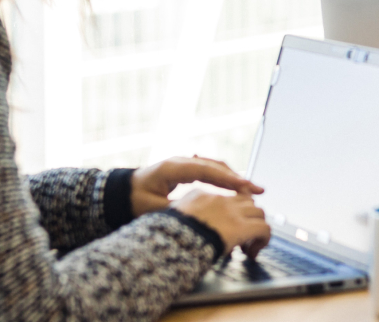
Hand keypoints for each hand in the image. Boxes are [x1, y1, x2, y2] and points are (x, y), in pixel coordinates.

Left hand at [131, 156, 263, 217]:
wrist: (121, 193)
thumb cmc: (134, 201)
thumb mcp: (153, 209)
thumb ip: (177, 210)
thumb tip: (201, 216)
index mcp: (173, 168)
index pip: (206, 170)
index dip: (228, 179)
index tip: (246, 187)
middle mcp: (181, 161)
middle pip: (215, 166)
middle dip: (238, 178)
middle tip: (258, 190)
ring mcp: (184, 163)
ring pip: (215, 167)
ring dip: (234, 178)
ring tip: (252, 190)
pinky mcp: (186, 170)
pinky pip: (210, 171)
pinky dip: (225, 179)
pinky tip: (236, 189)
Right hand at [171, 188, 271, 257]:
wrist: (173, 242)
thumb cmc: (169, 235)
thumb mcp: (172, 217)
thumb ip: (184, 214)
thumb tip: (190, 222)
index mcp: (202, 195)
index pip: (226, 198)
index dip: (232, 213)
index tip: (231, 225)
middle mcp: (220, 200)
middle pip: (246, 201)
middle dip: (248, 217)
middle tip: (243, 235)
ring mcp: (233, 212)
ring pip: (259, 212)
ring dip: (257, 228)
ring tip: (250, 245)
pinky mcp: (242, 227)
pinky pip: (264, 228)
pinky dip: (264, 239)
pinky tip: (254, 252)